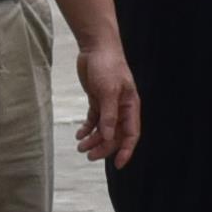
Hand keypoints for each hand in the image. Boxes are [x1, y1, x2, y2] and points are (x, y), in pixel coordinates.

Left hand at [71, 39, 141, 169]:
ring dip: (93, 139)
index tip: (118, 165)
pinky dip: (87, 128)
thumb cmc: (107, 66)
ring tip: (80, 147)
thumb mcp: (108, 91)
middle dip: (103, 147)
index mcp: (130, 106)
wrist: (96, 47)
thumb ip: (109, 115)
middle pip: (115, 135)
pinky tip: (79, 134)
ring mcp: (109, 104)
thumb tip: (108, 137)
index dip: (126, 150)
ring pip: (103, 129)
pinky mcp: (97, 99)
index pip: (131, 134)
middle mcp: (121, 108)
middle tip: (88, 155)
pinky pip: (94, 120)